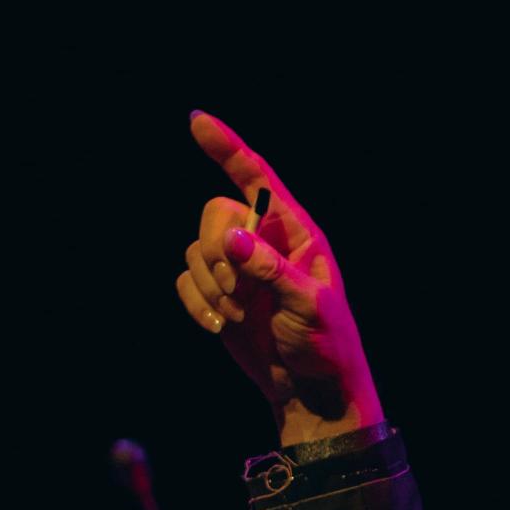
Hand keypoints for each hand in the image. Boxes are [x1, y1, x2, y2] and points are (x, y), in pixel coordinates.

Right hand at [178, 112, 381, 443]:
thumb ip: (270, 269)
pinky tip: (220, 325)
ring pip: (195, 249)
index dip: (226, 147)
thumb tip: (230, 239)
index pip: (256, 179)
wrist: (310, 389)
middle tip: (236, 289)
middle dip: (215, 249)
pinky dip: (196, 303)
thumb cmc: (325, 343)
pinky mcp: (218, 294)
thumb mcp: (308, 304)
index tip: (196, 120)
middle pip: (214, 213)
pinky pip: (185, 281)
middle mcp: (262, 241)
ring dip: (209, 285)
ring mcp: (237, 267)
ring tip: (238, 315)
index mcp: (295, 232)